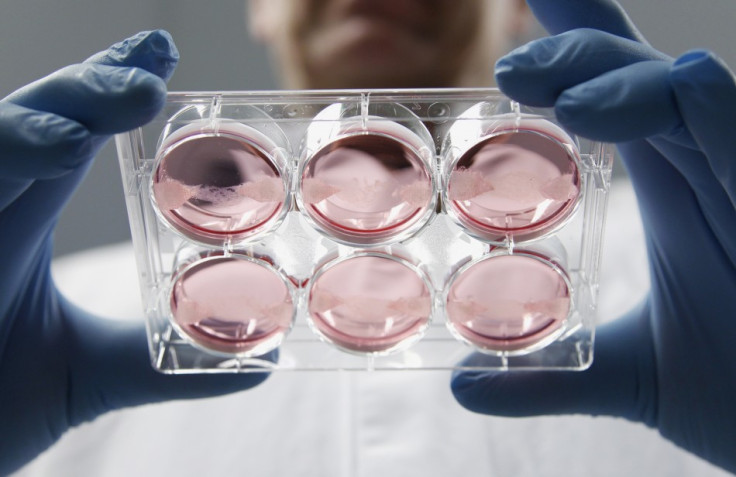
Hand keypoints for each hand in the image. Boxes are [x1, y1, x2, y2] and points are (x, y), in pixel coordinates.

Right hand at [0, 31, 268, 474]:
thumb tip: (263, 355)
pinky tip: (52, 147)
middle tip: (154, 70)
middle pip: (35, 122)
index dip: (107, 92)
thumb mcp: (91, 375)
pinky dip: (5, 152)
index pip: (68, 136)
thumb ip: (165, 356)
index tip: (160, 60)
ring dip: (56, 110)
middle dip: (91, 87)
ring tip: (125, 96)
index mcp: (19, 219)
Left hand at [450, 0, 735, 472]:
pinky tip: (687, 83)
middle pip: (638, 80)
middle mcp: (708, 170)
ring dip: (629, 82)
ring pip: (693, 95)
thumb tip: (464, 385)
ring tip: (569, 101)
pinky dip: (720, 110)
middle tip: (512, 73)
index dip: (570, 54)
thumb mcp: (628, 377)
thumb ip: (545, 375)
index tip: (510, 49)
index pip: (613, 96)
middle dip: (576, 60)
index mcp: (671, 185)